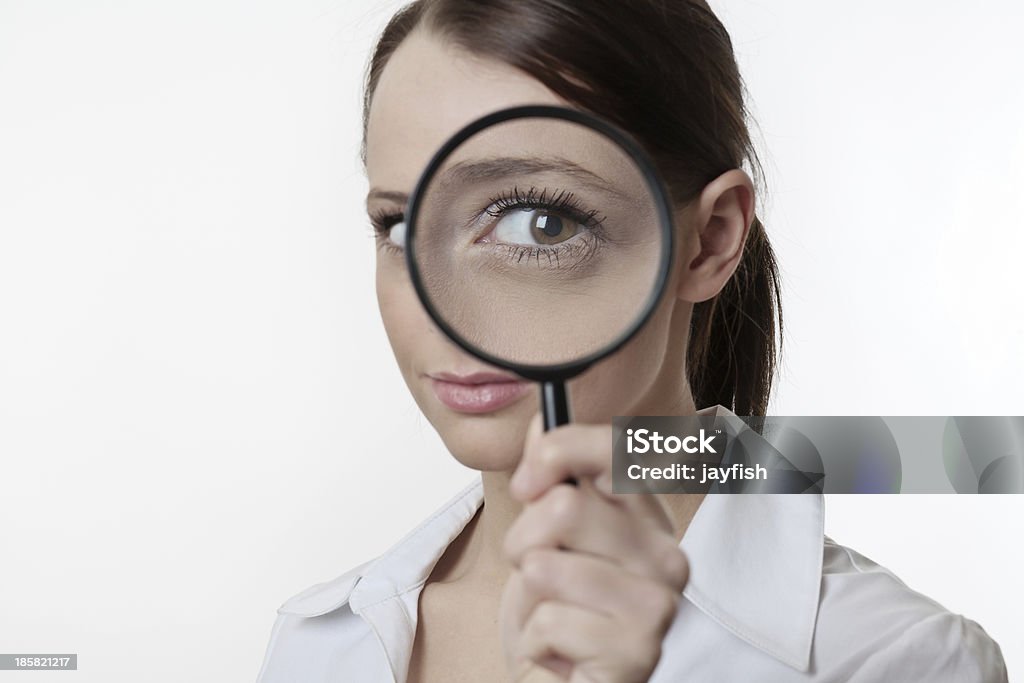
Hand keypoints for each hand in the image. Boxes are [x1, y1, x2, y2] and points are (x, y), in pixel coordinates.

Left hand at [500, 415, 689, 681]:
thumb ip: (549, 478)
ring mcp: (658, 606)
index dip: (560, 450)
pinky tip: (559, 655)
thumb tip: (540, 419)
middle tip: (537, 575)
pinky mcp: (638, 654)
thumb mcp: (542, 535)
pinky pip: (548, 623)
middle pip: (565, 507)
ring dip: (527, 598)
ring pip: (546, 566)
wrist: (557, 682)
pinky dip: (534, 642)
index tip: (526, 481)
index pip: (617, 448)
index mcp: (646, 517)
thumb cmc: (556, 609)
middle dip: (522, 542)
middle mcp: (666, 556)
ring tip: (550, 617)